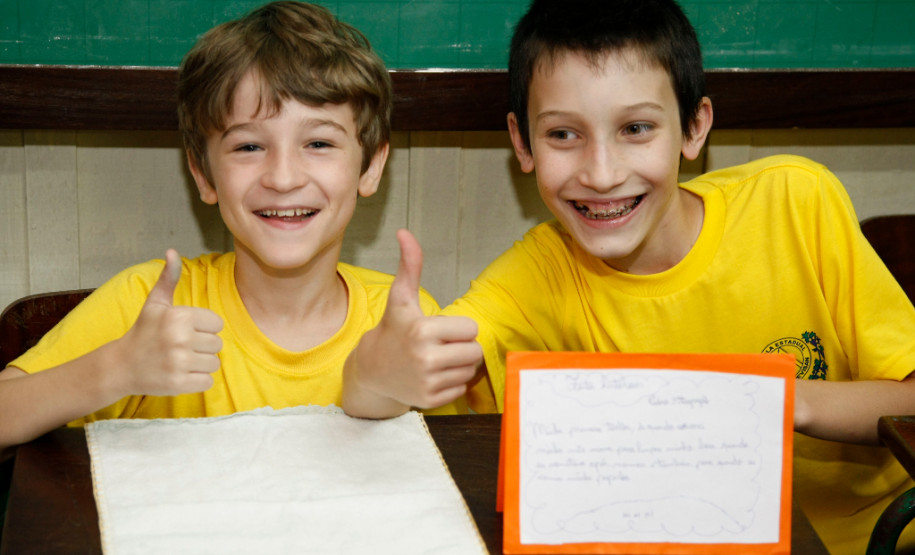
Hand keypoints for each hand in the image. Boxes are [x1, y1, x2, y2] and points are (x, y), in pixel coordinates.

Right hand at [114, 249, 222, 395]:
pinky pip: (208, 382)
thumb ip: (169, 278)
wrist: (121, 366)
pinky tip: (181, 374)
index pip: (217, 324)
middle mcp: (180, 339)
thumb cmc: (144, 332)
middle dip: (203, 347)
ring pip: (214, 363)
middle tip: (182, 347)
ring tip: (182, 360)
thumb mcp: (155, 303)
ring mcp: (179, 363)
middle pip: (218, 344)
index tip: (186, 331)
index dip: (204, 328)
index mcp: (179, 317)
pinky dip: (198, 380)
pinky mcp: (179, 384)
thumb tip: (172, 251)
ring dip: (201, 364)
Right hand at [345, 230, 481, 414]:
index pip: (471, 329)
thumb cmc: (393, 330)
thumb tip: (404, 233)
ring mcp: (428, 382)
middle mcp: (426, 358)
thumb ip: (410, 266)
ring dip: (458, 365)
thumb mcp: (401, 299)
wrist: (371, 371)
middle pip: (474, 351)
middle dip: (462, 347)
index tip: (439, 330)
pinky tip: (432, 377)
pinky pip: (461, 388)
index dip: (458, 329)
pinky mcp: (430, 400)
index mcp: (423, 331)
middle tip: (441, 346)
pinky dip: (451, 383)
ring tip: (436, 361)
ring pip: (470, 370)